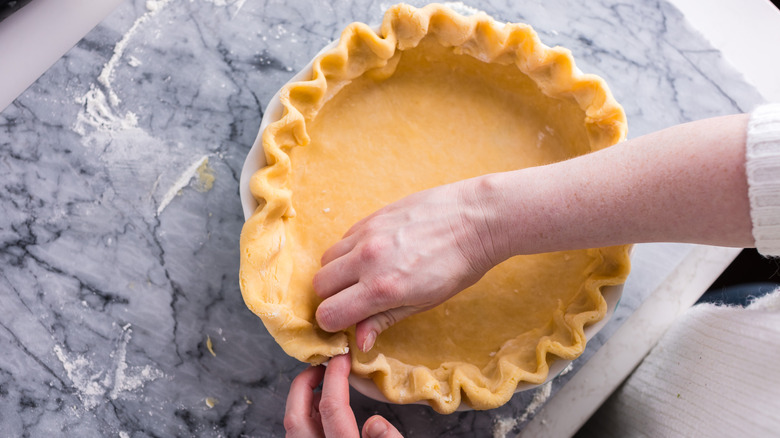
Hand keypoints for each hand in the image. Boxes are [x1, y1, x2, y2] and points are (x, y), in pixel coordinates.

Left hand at [284, 354, 401, 437]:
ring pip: (292, 427)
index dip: (335, 377)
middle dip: (304, 384)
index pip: (331, 408)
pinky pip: (299, 435)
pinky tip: (322, 412)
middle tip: (321, 367)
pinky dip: (305, 418)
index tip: (342, 357)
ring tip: (322, 386)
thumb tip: (375, 422)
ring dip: (303, 402)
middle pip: (295, 417)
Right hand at [313, 179, 504, 351]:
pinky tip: (374, 254)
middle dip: (331, 297)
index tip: (345, 323)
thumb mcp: (425, 302)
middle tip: (353, 301)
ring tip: (362, 276)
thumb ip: (385, 319)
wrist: (476, 218)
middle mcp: (368, 259)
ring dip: (337, 272)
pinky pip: (344, 238)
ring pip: (327, 259)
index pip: (328, 313)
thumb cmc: (458, 265)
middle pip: (319, 284)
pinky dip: (349, 251)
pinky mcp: (372, 216)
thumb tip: (359, 341)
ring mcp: (367, 234)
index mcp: (382, 288)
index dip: (333, 323)